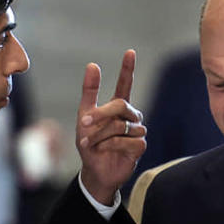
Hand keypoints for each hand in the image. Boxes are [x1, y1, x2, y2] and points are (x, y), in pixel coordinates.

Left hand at [75, 50, 145, 204]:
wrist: (94, 171)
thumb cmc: (90, 144)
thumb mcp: (84, 117)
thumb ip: (90, 93)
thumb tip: (93, 65)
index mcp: (118, 107)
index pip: (125, 84)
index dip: (127, 69)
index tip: (130, 52)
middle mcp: (130, 117)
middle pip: (120, 105)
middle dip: (100, 114)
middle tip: (83, 123)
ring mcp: (137, 131)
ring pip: (119, 125)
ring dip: (99, 135)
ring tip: (90, 144)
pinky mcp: (140, 147)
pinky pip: (125, 140)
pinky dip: (109, 146)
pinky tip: (103, 151)